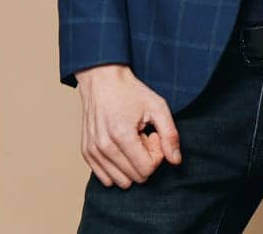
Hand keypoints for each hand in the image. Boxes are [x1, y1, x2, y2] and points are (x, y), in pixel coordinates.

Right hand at [75, 64, 181, 186]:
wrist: (102, 80)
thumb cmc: (131, 92)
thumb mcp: (158, 107)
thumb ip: (170, 135)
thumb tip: (176, 161)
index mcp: (122, 136)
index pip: (147, 170)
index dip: (156, 155)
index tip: (154, 136)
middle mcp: (104, 147)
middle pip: (135, 178)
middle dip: (145, 160)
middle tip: (143, 137)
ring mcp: (92, 151)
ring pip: (121, 181)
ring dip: (131, 164)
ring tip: (132, 141)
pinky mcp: (86, 153)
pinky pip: (106, 179)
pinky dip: (118, 167)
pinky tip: (121, 146)